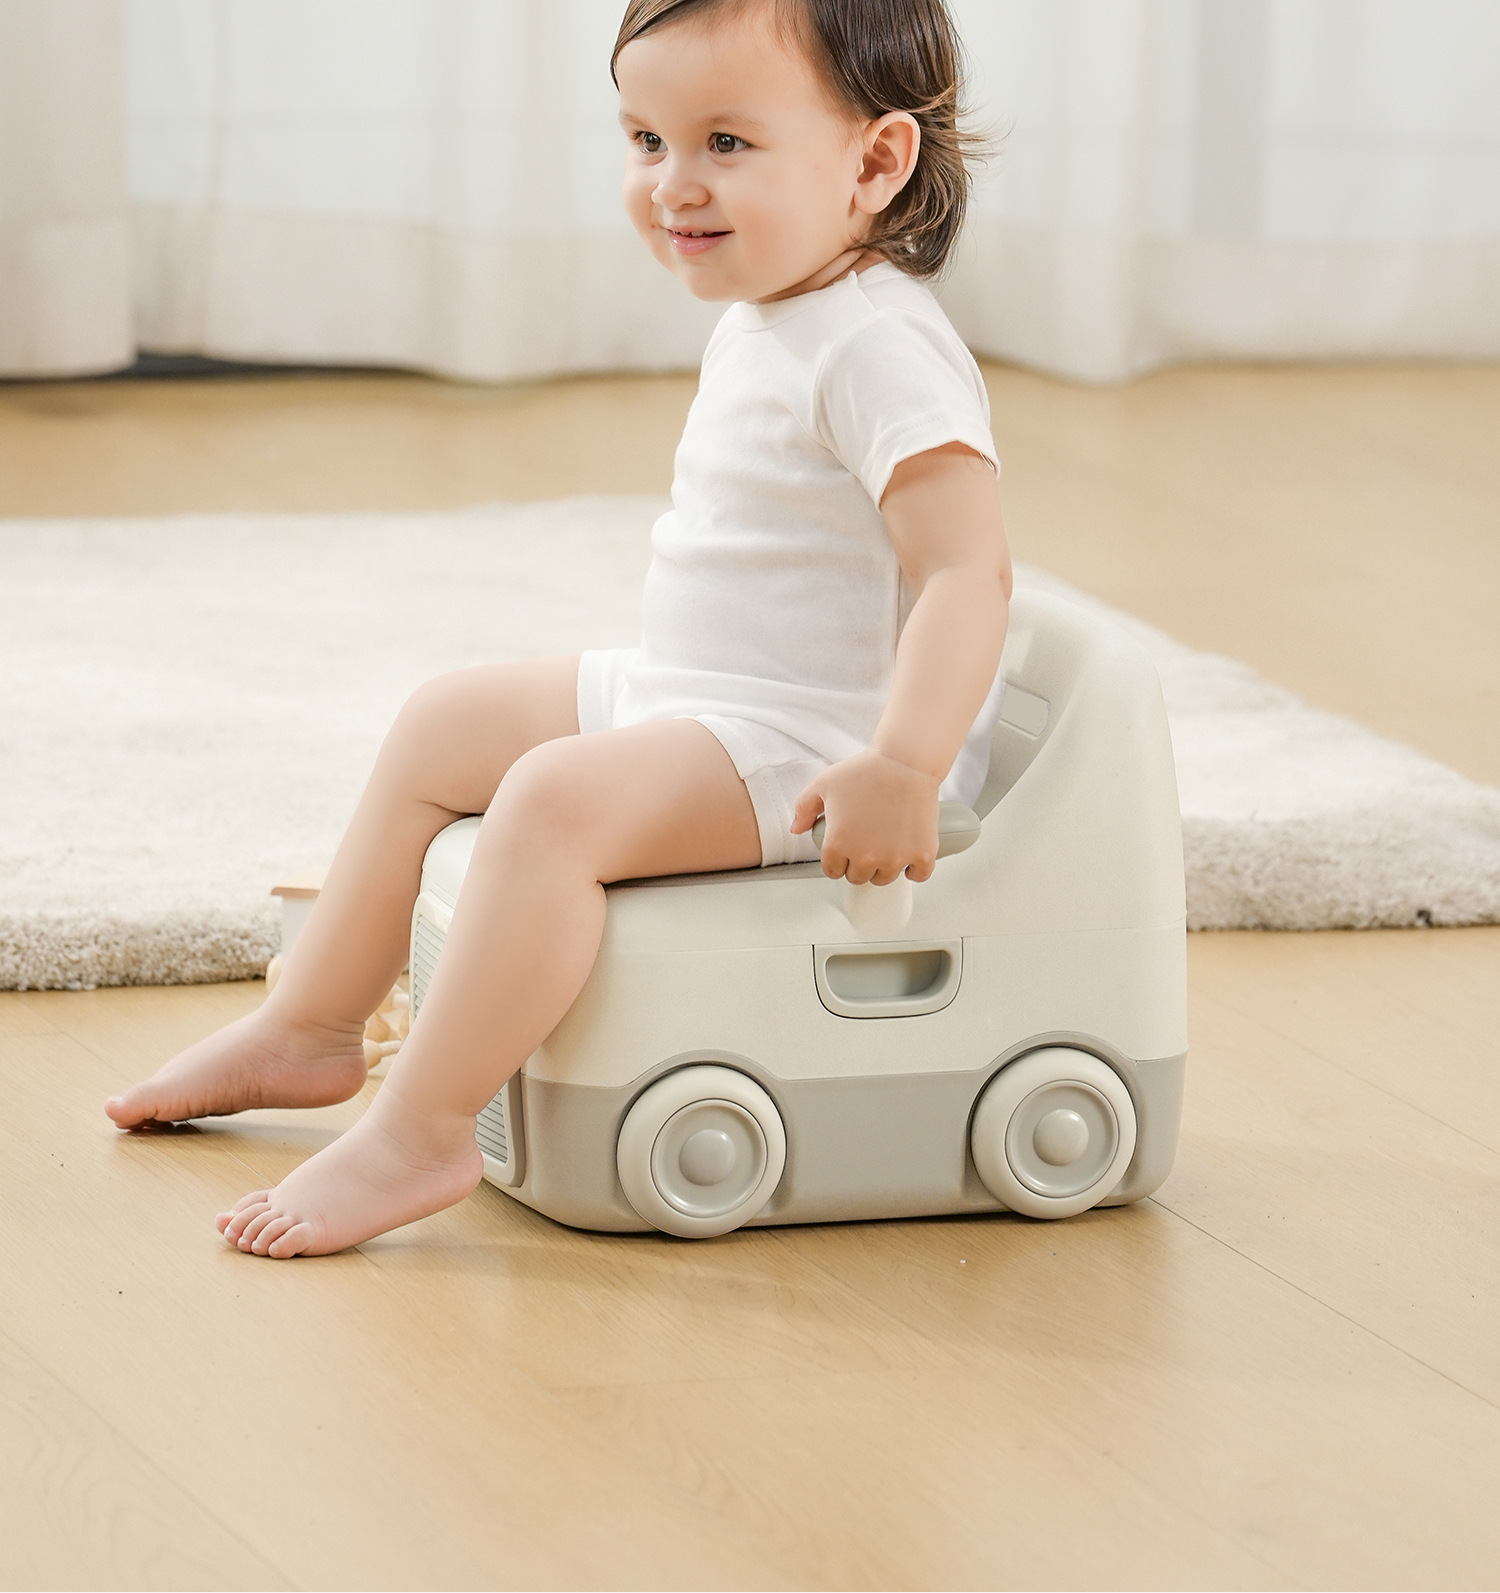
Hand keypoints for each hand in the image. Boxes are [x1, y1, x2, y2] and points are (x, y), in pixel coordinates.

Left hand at [791, 750, 939, 883]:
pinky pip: (919, 875)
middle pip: (858, 877)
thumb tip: (796, 829)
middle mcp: (865, 856)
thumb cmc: (866, 770)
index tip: (845, 851)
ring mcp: (895, 858)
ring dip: (883, 867)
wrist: (905, 761)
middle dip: (859, 864)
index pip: (833, 871)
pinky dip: (915, 869)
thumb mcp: (824, 784)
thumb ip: (804, 808)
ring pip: (884, 878)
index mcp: (838, 844)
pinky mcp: (921, 853)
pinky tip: (910, 858)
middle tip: (865, 844)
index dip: (837, 861)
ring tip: (885, 847)